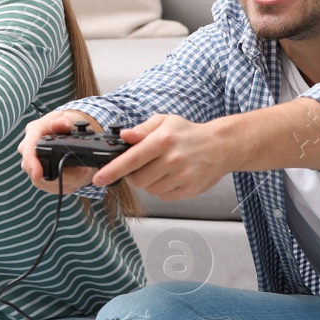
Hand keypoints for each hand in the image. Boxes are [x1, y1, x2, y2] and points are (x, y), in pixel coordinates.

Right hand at [18, 109, 98, 193]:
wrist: (72, 131)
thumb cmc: (69, 123)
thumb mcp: (70, 118)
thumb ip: (64, 121)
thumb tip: (57, 124)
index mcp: (35, 130)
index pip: (27, 148)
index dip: (31, 161)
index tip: (37, 174)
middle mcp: (29, 147)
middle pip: (30, 166)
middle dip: (52, 175)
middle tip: (76, 173)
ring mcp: (33, 162)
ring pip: (39, 180)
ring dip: (60, 180)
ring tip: (78, 171)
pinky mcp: (38, 174)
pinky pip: (47, 185)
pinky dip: (62, 183)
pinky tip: (72, 176)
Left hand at [91, 113, 232, 200]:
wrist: (221, 146)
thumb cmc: (188, 133)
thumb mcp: (165, 122)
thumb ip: (142, 129)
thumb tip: (124, 135)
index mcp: (163, 140)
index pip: (131, 159)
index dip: (112, 170)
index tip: (98, 179)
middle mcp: (172, 159)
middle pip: (137, 180)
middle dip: (132, 176)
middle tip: (140, 167)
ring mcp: (182, 177)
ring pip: (150, 190)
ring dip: (148, 182)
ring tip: (160, 169)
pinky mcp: (189, 190)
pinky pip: (164, 196)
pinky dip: (162, 189)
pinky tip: (171, 176)